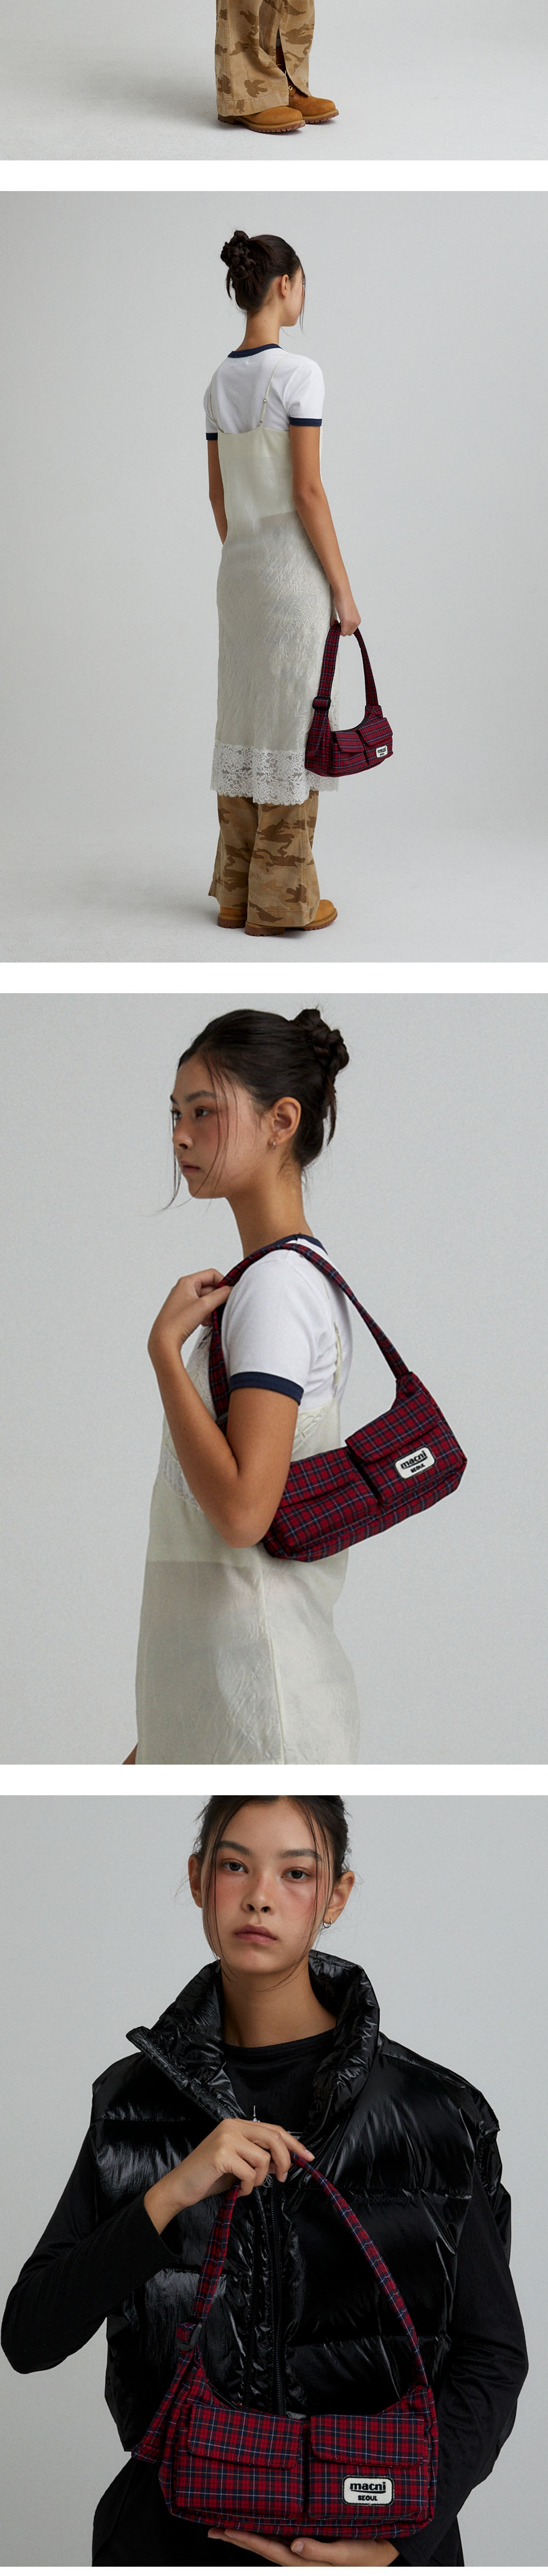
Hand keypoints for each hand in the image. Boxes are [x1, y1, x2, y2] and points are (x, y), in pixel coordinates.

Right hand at [144, 2119, 312, 2234]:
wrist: (180, 2186)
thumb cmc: (210, 2176)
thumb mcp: (240, 2164)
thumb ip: (260, 2158)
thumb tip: (285, 2161)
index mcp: (237, 2125)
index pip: (274, 2129)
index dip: (294, 2143)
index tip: (308, 2157)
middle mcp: (232, 2126)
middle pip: (273, 2138)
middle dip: (285, 2160)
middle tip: (282, 2178)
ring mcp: (226, 2138)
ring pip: (262, 2159)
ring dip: (260, 2179)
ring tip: (247, 2185)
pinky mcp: (221, 2154)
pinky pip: (249, 2173)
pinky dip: (248, 2187)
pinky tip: (238, 2190)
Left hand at [147, 1268, 229, 1364]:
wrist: (163, 1341)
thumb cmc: (178, 1322)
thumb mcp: (204, 1306)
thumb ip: (221, 1295)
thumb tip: (231, 1289)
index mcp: (187, 1282)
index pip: (211, 1274)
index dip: (223, 1282)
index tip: (230, 1294)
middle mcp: (183, 1288)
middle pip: (209, 1287)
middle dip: (218, 1298)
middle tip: (223, 1308)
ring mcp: (183, 1300)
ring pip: (205, 1299)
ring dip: (212, 1307)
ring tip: (212, 1318)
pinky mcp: (183, 1312)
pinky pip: (200, 1308)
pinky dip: (206, 1314)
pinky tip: (206, 1322)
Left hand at [214, 2539, 397, 2565]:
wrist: (386, 2548)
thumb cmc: (367, 2552)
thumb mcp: (346, 2554)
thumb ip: (320, 2551)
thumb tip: (294, 2544)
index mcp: (305, 2560)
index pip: (270, 2549)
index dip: (247, 2539)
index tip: (226, 2529)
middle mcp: (300, 2554)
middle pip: (263, 2546)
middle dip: (238, 2538)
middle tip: (213, 2528)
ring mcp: (304, 2547)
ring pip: (270, 2540)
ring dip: (248, 2534)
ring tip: (226, 2526)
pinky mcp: (312, 2538)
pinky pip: (283, 2534)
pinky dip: (266, 2529)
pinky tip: (258, 2522)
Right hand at [331, 589, 360, 637]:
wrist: (343, 594)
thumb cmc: (344, 600)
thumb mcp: (348, 613)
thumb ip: (347, 620)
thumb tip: (342, 626)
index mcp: (357, 620)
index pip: (351, 631)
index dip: (344, 628)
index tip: (339, 622)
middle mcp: (356, 622)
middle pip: (348, 633)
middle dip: (341, 629)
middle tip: (336, 621)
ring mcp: (352, 623)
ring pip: (344, 633)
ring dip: (338, 628)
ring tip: (336, 620)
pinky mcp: (346, 622)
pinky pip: (341, 632)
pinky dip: (336, 628)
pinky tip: (334, 620)